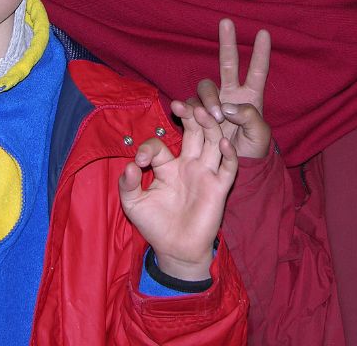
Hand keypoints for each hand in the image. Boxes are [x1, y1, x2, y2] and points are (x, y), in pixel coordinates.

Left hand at [119, 102, 236, 280]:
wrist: (176, 251)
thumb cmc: (155, 225)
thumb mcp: (134, 205)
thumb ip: (128, 185)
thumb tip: (130, 166)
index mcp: (167, 166)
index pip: (160, 145)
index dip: (149, 148)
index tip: (140, 161)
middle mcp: (189, 164)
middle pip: (193, 132)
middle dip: (189, 116)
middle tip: (181, 105)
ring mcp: (205, 174)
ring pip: (212, 141)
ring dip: (209, 125)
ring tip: (203, 112)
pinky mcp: (218, 188)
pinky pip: (228, 167)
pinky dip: (229, 154)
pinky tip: (224, 142)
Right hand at [174, 18, 271, 159]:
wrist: (235, 170)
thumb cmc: (253, 152)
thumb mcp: (260, 136)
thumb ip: (249, 118)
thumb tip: (228, 108)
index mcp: (251, 98)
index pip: (258, 71)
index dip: (261, 53)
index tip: (264, 32)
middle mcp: (231, 95)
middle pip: (228, 64)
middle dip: (228, 42)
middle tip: (227, 22)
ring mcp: (213, 105)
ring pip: (206, 87)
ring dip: (208, 98)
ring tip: (215, 116)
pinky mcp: (197, 117)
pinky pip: (189, 106)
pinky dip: (186, 107)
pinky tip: (182, 109)